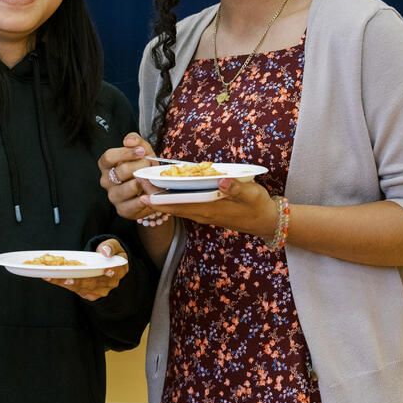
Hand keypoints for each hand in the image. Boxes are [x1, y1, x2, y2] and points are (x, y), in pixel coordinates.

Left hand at [43, 239, 127, 301]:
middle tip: (68, 278)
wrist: (109, 266)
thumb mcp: (114, 246)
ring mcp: (98, 291)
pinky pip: (73, 289)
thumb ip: (110, 247)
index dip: (111, 272)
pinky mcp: (87, 293)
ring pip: (81, 287)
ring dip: (65, 282)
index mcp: (119, 270)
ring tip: (52, 276)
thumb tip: (105, 252)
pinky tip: (49, 277)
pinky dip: (61, 283)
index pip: (116, 272)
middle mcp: (109, 284)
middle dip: (80, 281)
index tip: (106, 270)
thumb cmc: (111, 254)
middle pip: (93, 282)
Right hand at [98, 133, 162, 221]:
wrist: (153, 189)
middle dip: (138, 167)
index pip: (108, 157)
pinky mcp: (122, 209)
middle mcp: (107, 181)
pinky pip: (128, 207)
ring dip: (140, 183)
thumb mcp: (143, 151)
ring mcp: (113, 196)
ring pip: (123, 190)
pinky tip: (147, 196)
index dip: (125, 153)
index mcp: (107, 165)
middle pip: (119, 172)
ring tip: (150, 179)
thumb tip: (129, 140)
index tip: (141, 152)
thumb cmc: (144, 168)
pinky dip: (139, 202)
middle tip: (149, 165)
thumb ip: (136, 141)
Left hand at [141, 176, 279, 239]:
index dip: (160, 200)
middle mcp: (202, 213)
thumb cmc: (258, 206)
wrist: (266, 222)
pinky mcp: (206, 212)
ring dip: (161, 198)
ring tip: (145, 185)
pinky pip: (184, 207)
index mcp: (209, 208)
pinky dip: (172, 200)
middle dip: (154, 196)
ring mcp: (203, 214)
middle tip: (137, 182)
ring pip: (177, 207)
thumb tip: (219, 180)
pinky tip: (165, 191)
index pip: (179, 205)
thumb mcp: (251, 194)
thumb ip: (235, 188)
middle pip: (173, 206)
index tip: (144, 193)